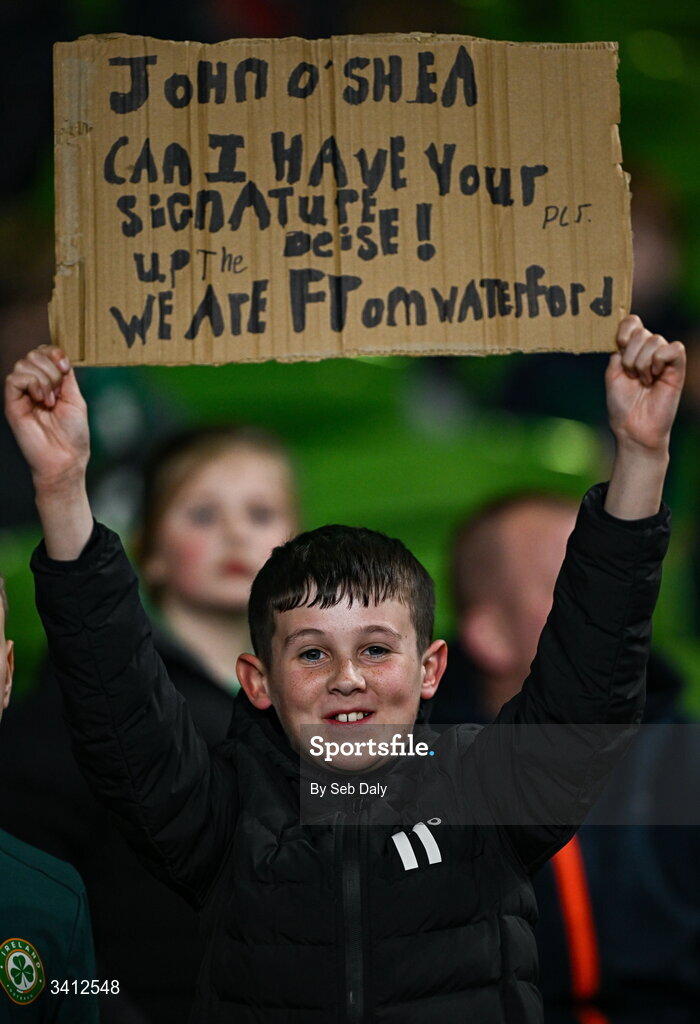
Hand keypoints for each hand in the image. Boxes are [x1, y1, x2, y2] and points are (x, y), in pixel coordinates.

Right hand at [4, 346, 89, 489]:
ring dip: (44, 378)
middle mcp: (34, 387)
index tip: (65, 367)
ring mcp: (22, 395)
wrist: (66, 458)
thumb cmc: (73, 435)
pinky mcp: (12, 404)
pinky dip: (32, 384)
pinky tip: (41, 400)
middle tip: (58, 391)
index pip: (42, 353)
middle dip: (50, 368)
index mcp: (49, 384)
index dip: (53, 352)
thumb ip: (66, 377)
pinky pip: (14, 379)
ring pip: (22, 364)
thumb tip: (60, 358)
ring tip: (50, 400)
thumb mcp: (76, 398)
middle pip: (32, 355)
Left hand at [606, 315, 685, 454]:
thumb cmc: (622, 405)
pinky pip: (674, 349)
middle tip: (632, 376)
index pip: (632, 322)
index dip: (624, 331)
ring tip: (644, 381)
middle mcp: (649, 352)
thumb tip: (628, 337)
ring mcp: (664, 359)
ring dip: (642, 363)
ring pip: (655, 340)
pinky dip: (660, 361)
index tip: (618, 348)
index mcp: (631, 350)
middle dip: (630, 356)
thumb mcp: (612, 374)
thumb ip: (618, 352)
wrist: (633, 428)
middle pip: (641, 332)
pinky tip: (656, 377)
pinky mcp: (677, 368)